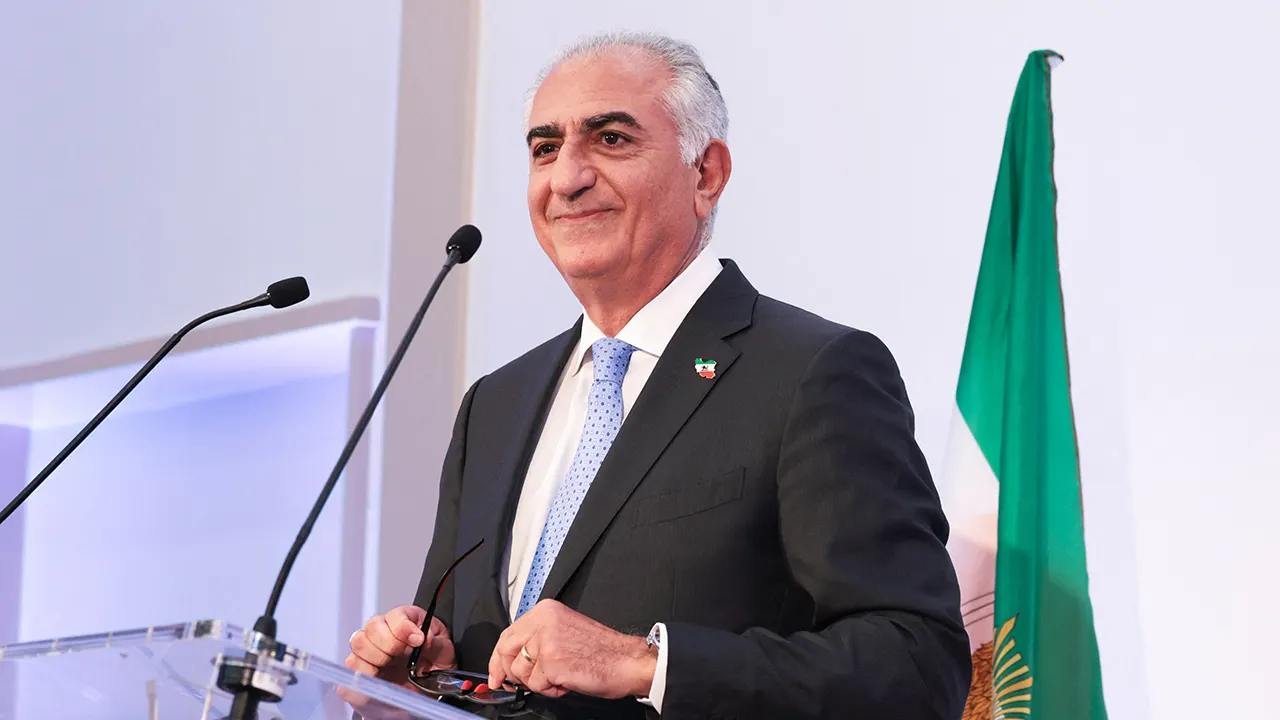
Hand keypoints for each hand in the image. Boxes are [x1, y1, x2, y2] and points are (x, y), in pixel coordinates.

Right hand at [336, 605, 455, 709]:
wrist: (427, 690)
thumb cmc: (435, 665)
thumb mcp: (444, 652)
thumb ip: (436, 643)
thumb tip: (424, 638)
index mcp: (406, 620)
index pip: (396, 615)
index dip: (404, 627)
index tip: (418, 641)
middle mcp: (384, 631)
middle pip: (372, 627)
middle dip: (388, 643)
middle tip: (403, 655)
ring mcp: (370, 650)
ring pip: (358, 643)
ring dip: (374, 657)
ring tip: (389, 666)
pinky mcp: (361, 670)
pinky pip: (350, 667)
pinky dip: (361, 673)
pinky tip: (377, 678)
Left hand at [488, 600, 655, 699]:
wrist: (627, 661)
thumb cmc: (602, 650)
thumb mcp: (564, 630)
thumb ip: (537, 638)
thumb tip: (512, 659)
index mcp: (546, 611)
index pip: (508, 634)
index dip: (498, 658)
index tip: (495, 673)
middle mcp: (543, 621)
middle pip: (506, 652)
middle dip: (509, 673)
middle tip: (516, 684)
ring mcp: (546, 641)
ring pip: (520, 672)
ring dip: (538, 682)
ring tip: (561, 676)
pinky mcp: (551, 663)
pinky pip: (536, 685)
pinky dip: (551, 690)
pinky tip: (567, 681)